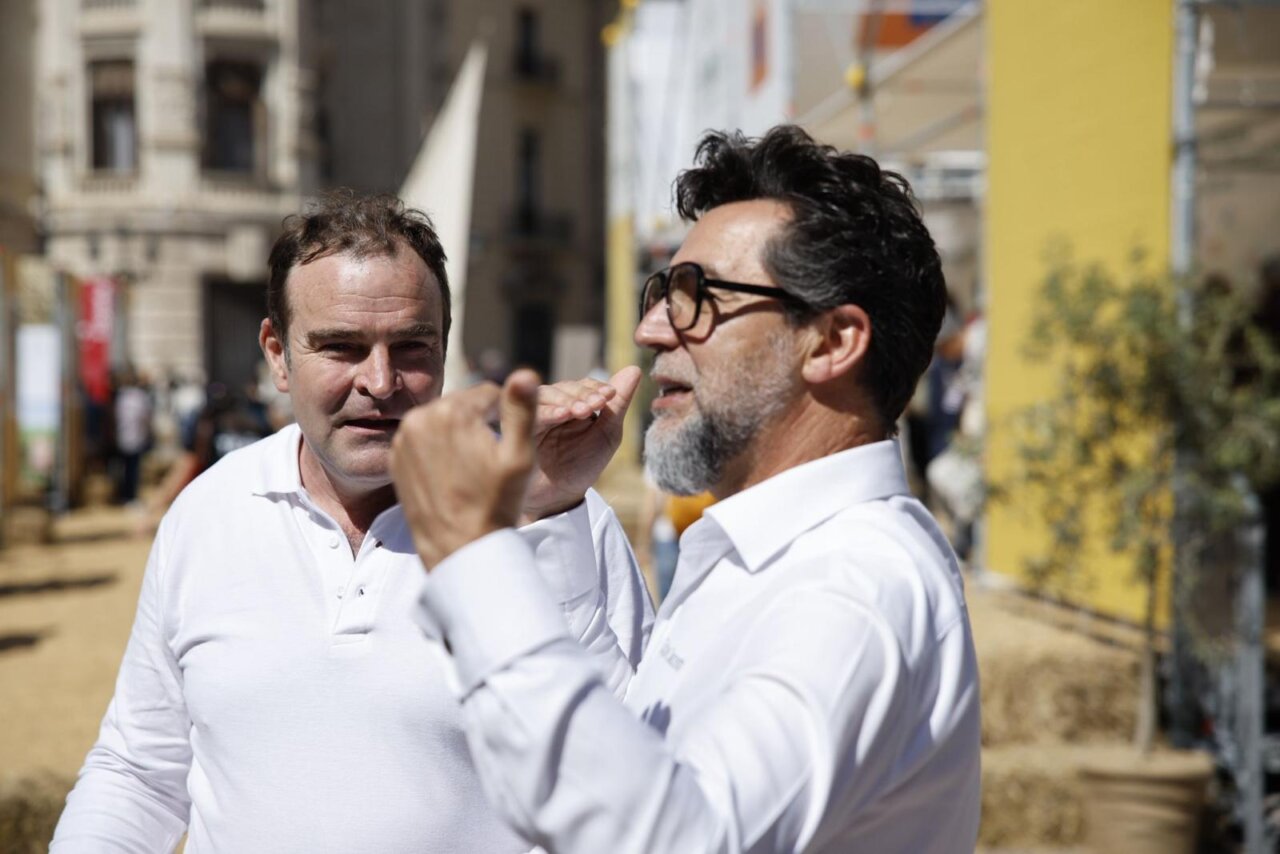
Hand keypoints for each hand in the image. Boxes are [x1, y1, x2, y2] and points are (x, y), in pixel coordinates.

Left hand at [391, 370, 539, 569]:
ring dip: (459, 434)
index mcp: (451, 411)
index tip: (509, 444)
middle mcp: (419, 418)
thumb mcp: (519, 457)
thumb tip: (526, 372)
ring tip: (473, 468)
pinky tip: (452, 475)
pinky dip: (439, 449)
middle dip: (480, 423)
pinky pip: (424, 440)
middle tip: (491, 459)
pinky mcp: (394, 458)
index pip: (488, 393)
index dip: (506, 416)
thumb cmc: (496, 505)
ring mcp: (402, 439)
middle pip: (463, 405)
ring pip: (443, 421)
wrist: (460, 549)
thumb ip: (522, 410)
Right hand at [523, 366, 641, 520]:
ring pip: (546, 396)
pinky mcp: (516, 426)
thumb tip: (634, 369)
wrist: (559, 496)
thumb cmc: (584, 464)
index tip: (610, 395)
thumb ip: (618, 404)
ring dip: (566, 400)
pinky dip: (547, 411)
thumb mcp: (607, 434)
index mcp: (573, 403)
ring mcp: (533, 414)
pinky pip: (530, 412)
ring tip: (582, 411)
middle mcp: (552, 404)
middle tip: (597, 404)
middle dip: (582, 394)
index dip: (596, 387)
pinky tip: (561, 416)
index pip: (583, 385)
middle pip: (564, 388)